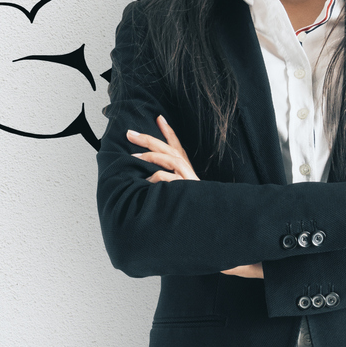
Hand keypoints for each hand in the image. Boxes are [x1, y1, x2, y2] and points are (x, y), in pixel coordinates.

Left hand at [127, 117, 262, 278]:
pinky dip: (155, 178)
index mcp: (188, 172)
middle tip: (129, 133)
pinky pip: (167, 180)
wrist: (216, 228)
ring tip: (133, 157)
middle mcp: (189, 173)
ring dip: (150, 156)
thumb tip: (150, 181)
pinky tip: (146, 182)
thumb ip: (168, 186)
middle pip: (169, 149)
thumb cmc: (195, 213)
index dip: (169, 132)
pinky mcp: (187, 190)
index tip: (160, 118)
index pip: (178, 147)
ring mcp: (188, 180)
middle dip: (148, 139)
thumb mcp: (181, 195)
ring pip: (169, 159)